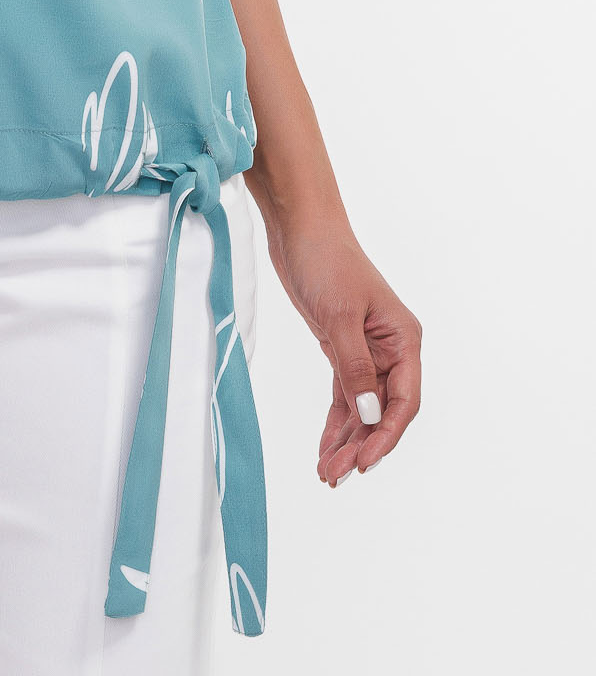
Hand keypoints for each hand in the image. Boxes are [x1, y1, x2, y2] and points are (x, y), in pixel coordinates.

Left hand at [260, 212, 421, 486]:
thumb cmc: (326, 260)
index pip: (404, 400)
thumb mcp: (340, 316)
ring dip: (347, 439)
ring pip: (362, 408)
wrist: (300, 228)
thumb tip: (370, 416)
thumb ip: (355, 368)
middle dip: (362, 444)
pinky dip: (336, 422)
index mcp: (404, 339)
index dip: (386, 435)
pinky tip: (326, 448)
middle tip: (335, 475)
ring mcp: (367, 351)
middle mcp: (391, 350)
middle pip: (383, 410)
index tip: (365, 462)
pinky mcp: (342, 349)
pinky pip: (345, 395)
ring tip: (328, 473)